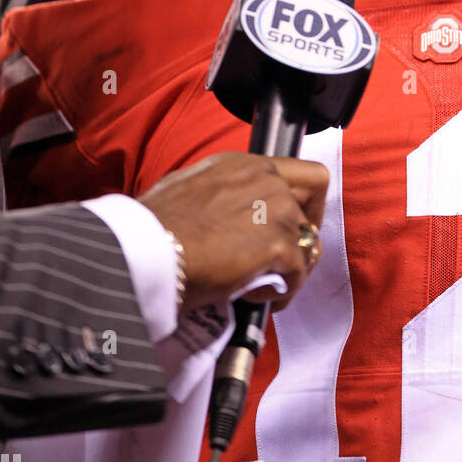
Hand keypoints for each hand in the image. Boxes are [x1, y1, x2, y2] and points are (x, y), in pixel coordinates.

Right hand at [138, 151, 328, 314]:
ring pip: (307, 243)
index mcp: (242, 164)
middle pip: (314, 199)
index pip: (300, 172)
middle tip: (286, 257)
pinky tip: (251, 296)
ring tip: (261, 284)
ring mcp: (277, 209)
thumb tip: (220, 211)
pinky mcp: (280, 245)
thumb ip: (217, 192)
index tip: (286, 224)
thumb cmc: (153, 226)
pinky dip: (279, 292)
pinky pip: (297, 275)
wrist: (147, 250)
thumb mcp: (185, 188)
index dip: (300, 200)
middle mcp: (267, 178)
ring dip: (290, 267)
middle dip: (305, 229)